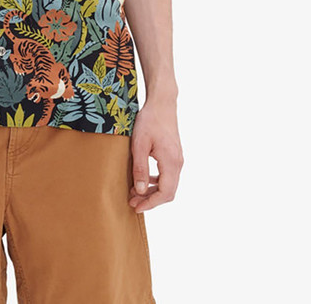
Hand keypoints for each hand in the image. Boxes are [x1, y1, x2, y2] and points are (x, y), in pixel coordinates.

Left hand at [128, 97, 183, 212]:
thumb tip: (139, 191)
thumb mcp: (139, 144)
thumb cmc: (149, 120)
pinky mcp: (174, 155)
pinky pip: (168, 175)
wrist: (162, 103)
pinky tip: (144, 179)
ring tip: (134, 192)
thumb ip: (140, 169)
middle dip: (150, 199)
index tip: (136, 207)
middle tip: (132, 201)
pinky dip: (156, 181)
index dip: (151, 203)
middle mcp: (178, 163)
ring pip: (168, 184)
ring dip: (152, 191)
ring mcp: (178, 159)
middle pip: (168, 191)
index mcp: (171, 162)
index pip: (165, 193)